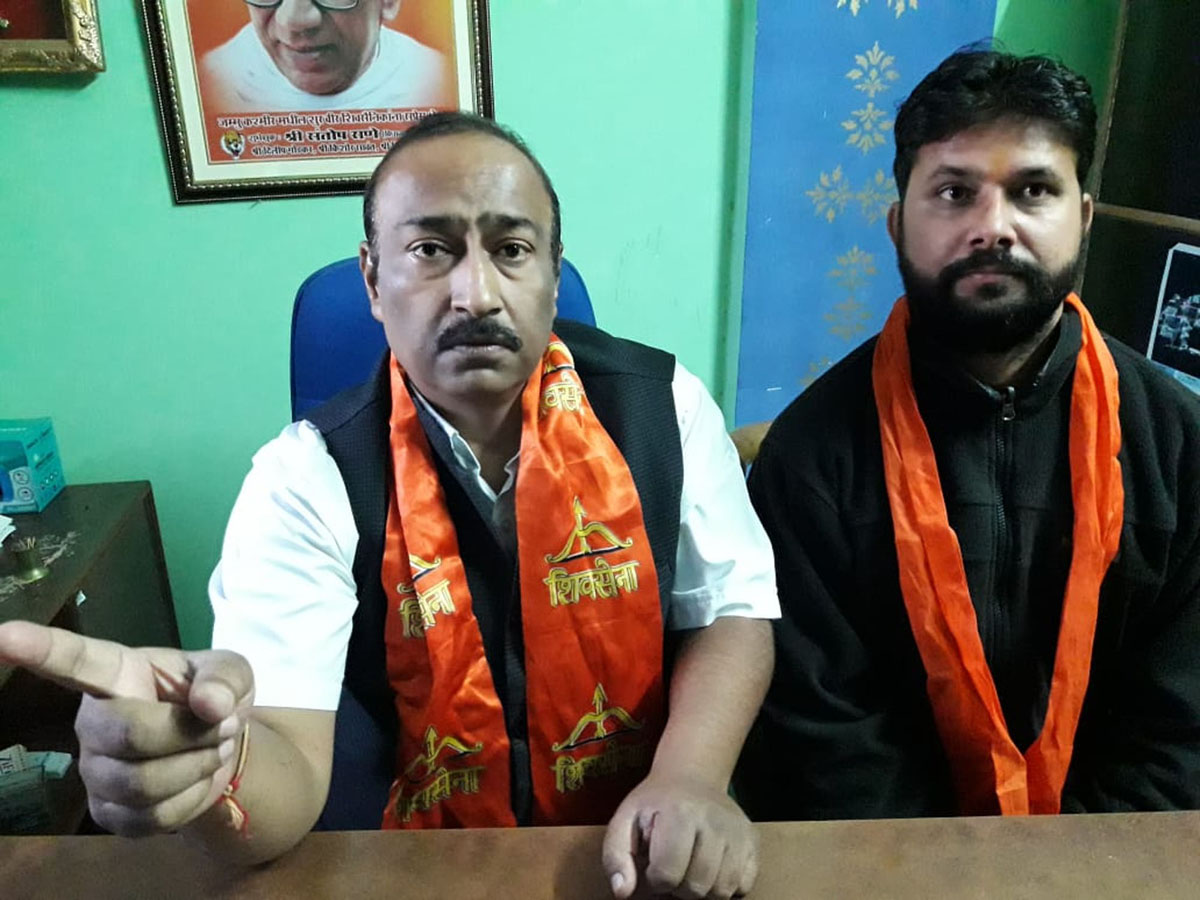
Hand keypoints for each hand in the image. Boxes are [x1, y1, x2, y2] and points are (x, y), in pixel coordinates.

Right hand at [0, 620, 253, 835]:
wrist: (222, 748)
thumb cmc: (214, 697)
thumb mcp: (231, 672)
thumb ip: (224, 678)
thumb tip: (212, 704)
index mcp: (115, 672)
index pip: (72, 659)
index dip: (37, 647)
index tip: (3, 636)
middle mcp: (92, 721)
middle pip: (127, 733)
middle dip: (188, 732)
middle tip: (224, 724)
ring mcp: (94, 770)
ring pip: (142, 781)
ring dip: (198, 765)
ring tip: (214, 747)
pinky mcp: (109, 813)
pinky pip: (153, 816)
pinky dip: (193, 797)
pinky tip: (196, 777)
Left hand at [602, 772, 758, 898]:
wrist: (692, 776)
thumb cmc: (655, 803)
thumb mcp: (624, 821)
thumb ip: (615, 857)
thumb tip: (622, 892)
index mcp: (679, 813)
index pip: (667, 875)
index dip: (655, 879)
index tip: (653, 863)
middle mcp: (715, 821)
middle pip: (696, 887)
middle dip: (679, 887)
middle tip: (673, 867)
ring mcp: (738, 831)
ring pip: (722, 891)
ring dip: (703, 889)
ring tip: (691, 868)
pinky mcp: (754, 840)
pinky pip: (744, 886)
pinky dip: (726, 885)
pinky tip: (712, 867)